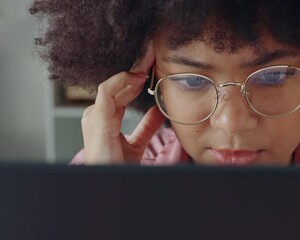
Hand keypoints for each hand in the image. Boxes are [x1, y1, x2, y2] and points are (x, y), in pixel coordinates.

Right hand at [81, 42, 164, 163]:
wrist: (110, 182)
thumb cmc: (118, 167)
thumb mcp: (136, 143)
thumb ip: (146, 127)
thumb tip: (159, 112)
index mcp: (104, 120)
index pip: (120, 94)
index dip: (136, 82)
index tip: (152, 70)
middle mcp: (96, 115)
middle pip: (117, 88)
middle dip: (135, 73)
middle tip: (153, 59)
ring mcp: (94, 116)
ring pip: (112, 85)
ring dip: (130, 73)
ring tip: (148, 63)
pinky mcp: (97, 118)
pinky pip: (107, 91)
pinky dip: (122, 80)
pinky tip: (138, 77)